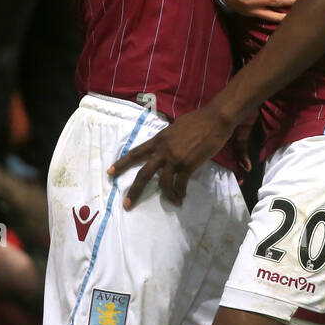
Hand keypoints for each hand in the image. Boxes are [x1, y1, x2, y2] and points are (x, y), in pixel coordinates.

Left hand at [110, 105, 235, 209]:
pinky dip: (180, 193)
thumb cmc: (198, 120)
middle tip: (127, 204)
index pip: (135, 153)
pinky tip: (182, 196)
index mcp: (158, 140)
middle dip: (134, 191)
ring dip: (167, 195)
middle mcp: (163, 150)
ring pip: (163, 183)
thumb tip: (166, 146)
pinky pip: (180, 184)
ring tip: (173, 200)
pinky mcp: (188, 165)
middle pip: (143, 174)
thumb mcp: (175, 127)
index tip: (110, 173)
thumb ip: (167, 139)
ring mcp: (175, 158)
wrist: (215, 119)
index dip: (121, 163)